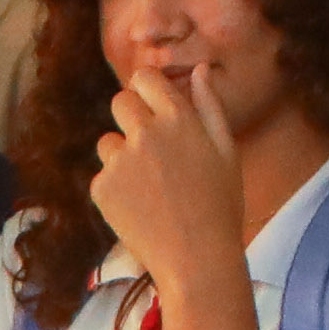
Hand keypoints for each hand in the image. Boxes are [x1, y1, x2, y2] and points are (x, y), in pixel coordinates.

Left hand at [91, 57, 241, 307]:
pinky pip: (103, 176)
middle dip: (131, 118)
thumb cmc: (220, 206)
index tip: (152, 106)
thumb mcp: (226, 152)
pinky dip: (116, 189)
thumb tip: (199, 70)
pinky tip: (140, 208)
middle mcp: (145, 133)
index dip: (146, 90)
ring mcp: (120, 161)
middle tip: (150, 150)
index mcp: (178, 119)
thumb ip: (209, 106)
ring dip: (122, 156)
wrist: (197, 260)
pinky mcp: (102, 188)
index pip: (144, 78)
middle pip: (120, 102)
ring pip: (107, 142)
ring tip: (150, 188)